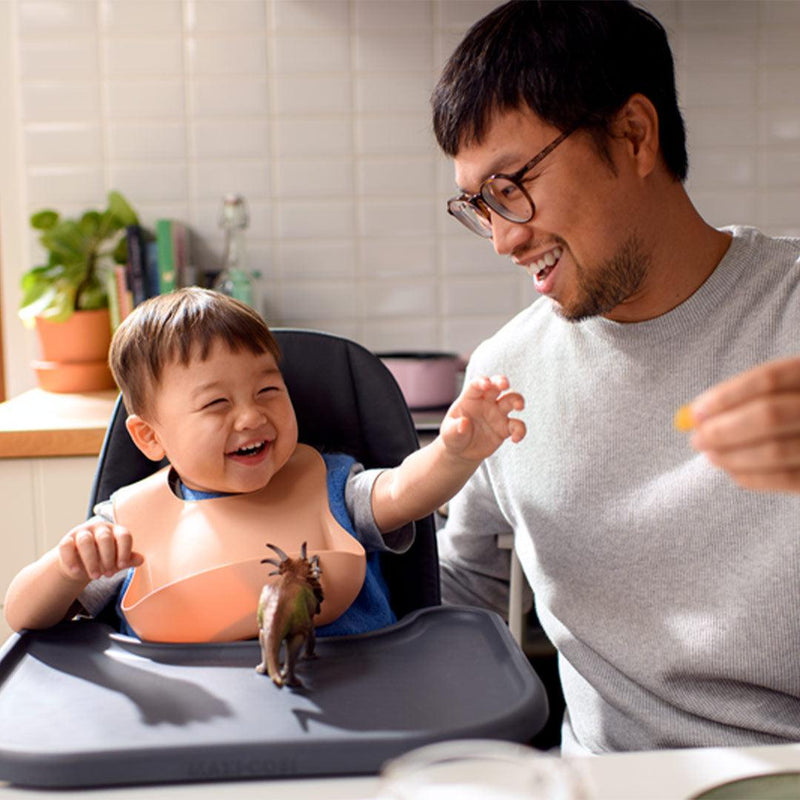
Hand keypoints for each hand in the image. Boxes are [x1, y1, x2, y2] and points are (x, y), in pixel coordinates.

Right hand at [58, 519, 143, 581]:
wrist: (81, 564)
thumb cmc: (105, 560)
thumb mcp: (118, 561)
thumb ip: (128, 559)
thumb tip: (141, 560)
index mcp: (116, 531)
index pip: (124, 536)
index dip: (124, 551)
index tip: (122, 566)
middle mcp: (100, 528)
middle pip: (105, 538)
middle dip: (107, 558)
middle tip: (108, 574)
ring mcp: (82, 532)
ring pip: (85, 541)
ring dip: (91, 561)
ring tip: (95, 576)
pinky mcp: (67, 540)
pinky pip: (66, 546)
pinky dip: (71, 560)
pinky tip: (76, 572)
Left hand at [440, 375, 525, 461]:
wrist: (462, 452)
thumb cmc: (454, 436)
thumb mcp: (449, 434)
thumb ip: (455, 429)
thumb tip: (463, 424)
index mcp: (470, 398)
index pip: (477, 384)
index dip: (482, 382)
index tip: (486, 385)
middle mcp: (486, 402)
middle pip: (497, 385)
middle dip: (502, 382)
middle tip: (505, 385)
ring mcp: (497, 413)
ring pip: (512, 399)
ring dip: (518, 400)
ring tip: (519, 407)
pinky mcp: (506, 428)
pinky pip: (517, 425)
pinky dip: (520, 431)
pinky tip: (515, 439)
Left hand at [682, 357, 799, 491]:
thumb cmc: (797, 410)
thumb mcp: (786, 392)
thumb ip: (748, 398)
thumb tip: (697, 415)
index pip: (768, 379)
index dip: (726, 396)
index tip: (696, 412)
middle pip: (769, 415)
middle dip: (723, 429)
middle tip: (697, 439)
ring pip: (775, 450)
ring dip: (731, 456)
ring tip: (711, 455)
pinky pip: (786, 479)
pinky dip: (752, 477)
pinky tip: (733, 472)